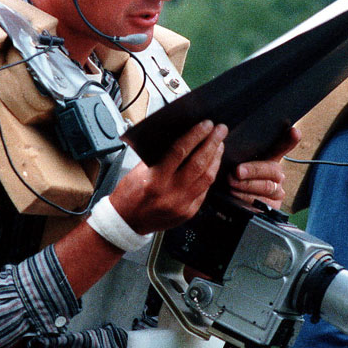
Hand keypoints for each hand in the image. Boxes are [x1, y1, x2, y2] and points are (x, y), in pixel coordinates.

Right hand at [111, 120, 226, 233]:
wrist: (127, 222)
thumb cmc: (129, 195)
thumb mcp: (138, 170)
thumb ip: (159, 156)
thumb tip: (180, 138)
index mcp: (155, 180)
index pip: (180, 151)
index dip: (195, 135)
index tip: (206, 125)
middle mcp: (171, 193)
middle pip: (199, 163)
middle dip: (212, 143)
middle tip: (220, 130)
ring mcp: (182, 205)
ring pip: (207, 178)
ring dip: (215, 159)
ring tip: (219, 145)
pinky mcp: (189, 212)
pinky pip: (205, 191)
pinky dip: (210, 175)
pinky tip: (212, 165)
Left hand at [226, 127, 300, 208]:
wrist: (225, 201)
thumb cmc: (230, 178)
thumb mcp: (233, 163)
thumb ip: (240, 152)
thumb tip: (249, 139)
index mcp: (270, 159)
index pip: (282, 146)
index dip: (289, 140)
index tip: (294, 131)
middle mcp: (277, 175)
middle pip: (272, 170)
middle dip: (253, 170)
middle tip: (236, 171)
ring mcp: (277, 192)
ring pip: (267, 187)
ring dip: (246, 185)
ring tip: (231, 183)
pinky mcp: (273, 208)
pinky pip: (263, 203)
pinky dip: (246, 199)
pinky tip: (235, 196)